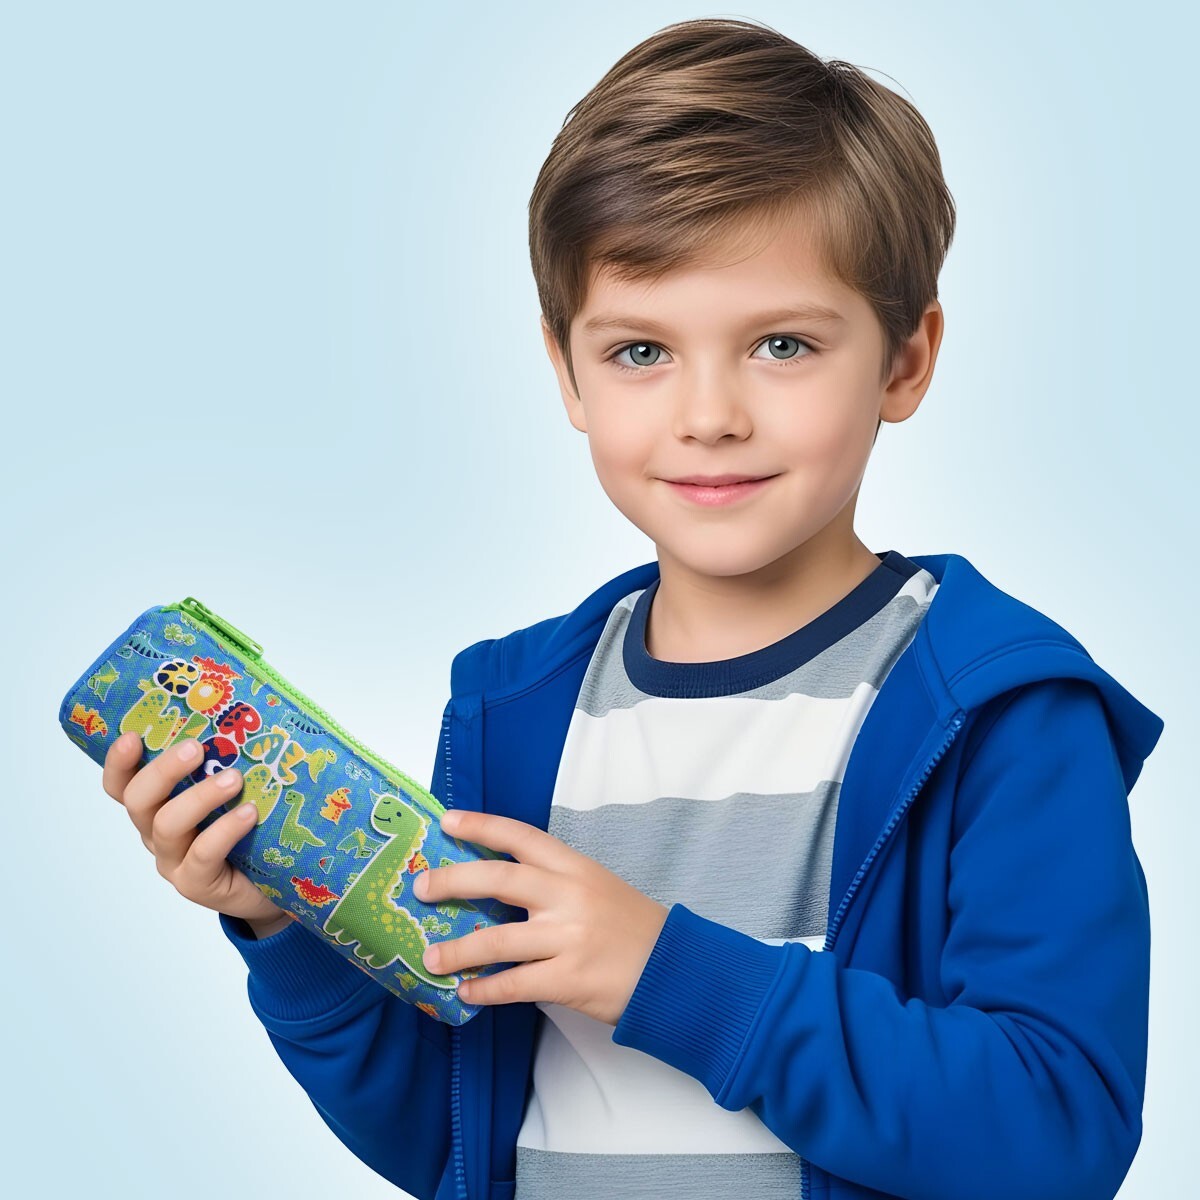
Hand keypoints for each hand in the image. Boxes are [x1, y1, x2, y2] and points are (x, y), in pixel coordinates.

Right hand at [102, 733, 295, 927]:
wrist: (273, 886)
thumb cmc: (252, 831)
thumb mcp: (235, 793)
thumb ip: (227, 764)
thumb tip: (246, 721)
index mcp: (158, 806)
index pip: (122, 785)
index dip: (119, 763)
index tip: (133, 736)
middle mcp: (157, 833)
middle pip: (138, 800)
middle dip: (163, 770)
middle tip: (196, 748)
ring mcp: (173, 861)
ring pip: (167, 825)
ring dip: (200, 797)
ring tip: (235, 779)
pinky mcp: (196, 884)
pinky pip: (202, 854)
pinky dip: (225, 829)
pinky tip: (249, 813)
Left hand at [414, 809, 669, 1025]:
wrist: (675, 968)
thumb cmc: (632, 927)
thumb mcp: (597, 887)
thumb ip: (554, 884)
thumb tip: (496, 889)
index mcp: (575, 867)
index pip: (521, 836)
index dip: (481, 826)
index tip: (447, 821)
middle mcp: (569, 895)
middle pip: (498, 878)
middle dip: (452, 881)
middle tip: (420, 888)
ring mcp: (568, 938)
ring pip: (497, 939)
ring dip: (457, 949)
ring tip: (431, 957)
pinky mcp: (569, 979)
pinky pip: (514, 984)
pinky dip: (485, 990)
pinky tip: (467, 992)